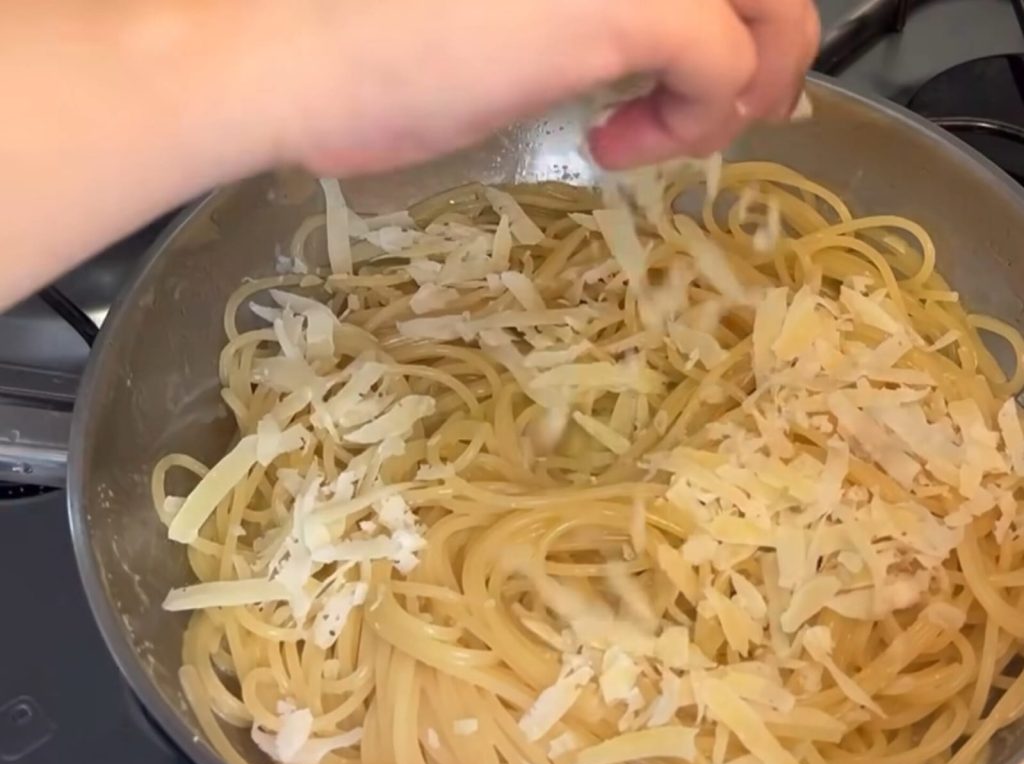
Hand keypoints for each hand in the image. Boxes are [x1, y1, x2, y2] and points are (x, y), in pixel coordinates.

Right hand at [279, 0, 819, 173]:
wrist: (298, 59)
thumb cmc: (369, 41)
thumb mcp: (503, 10)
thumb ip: (583, 14)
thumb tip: (638, 40)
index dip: (744, 12)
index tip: (724, 71)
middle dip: (774, 48)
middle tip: (738, 107)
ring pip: (771, 9)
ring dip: (741, 88)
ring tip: (665, 134)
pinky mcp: (622, 4)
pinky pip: (720, 67)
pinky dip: (692, 124)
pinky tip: (616, 148)